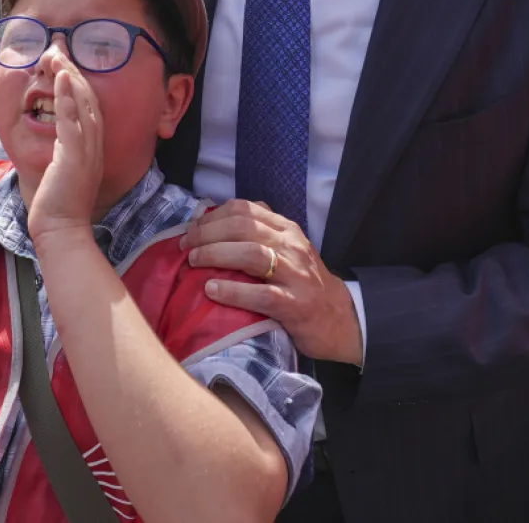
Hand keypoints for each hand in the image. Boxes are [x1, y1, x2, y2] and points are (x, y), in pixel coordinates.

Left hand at [25, 55, 102, 240]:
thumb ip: (66, 151)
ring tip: (59, 55)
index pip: (90, 107)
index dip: (80, 83)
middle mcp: (95, 145)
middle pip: (89, 99)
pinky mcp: (74, 157)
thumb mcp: (65, 170)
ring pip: (83, 105)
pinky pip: (72, 121)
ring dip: (71, 76)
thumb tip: (59, 136)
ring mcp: (86, 151)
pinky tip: (62, 78)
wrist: (61, 230)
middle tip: (60, 49)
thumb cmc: (59, 205)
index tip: (66, 64)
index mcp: (93, 148)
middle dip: (75, 71)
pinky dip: (67, 97)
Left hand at [182, 198, 363, 364]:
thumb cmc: (303, 284)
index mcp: (287, 230)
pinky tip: (211, 290)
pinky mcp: (295, 306)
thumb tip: (213, 220)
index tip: (192, 229)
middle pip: (243, 227)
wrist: (342, 320)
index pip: (246, 209)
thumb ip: (258, 234)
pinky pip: (260, 294)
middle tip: (186, 245)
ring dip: (215, 254)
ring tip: (194, 262)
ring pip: (251, 254)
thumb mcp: (287, 250)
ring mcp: (295, 275)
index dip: (212, 216)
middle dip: (207, 233)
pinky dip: (232, 290)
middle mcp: (292, 247)